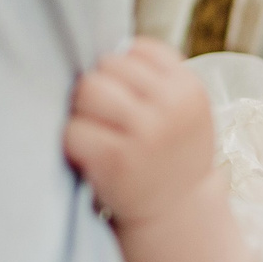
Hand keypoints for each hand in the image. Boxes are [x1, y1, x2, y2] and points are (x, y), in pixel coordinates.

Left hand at [64, 37, 217, 225]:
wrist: (178, 213)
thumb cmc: (170, 153)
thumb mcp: (182, 110)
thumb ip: (154, 77)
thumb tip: (99, 48)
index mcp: (189, 89)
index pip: (137, 49)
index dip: (123, 71)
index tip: (129, 99)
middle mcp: (171, 108)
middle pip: (107, 67)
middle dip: (100, 89)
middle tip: (108, 119)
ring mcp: (145, 134)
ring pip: (88, 91)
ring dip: (83, 112)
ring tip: (99, 134)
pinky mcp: (116, 160)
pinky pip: (74, 130)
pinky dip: (75, 143)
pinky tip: (92, 157)